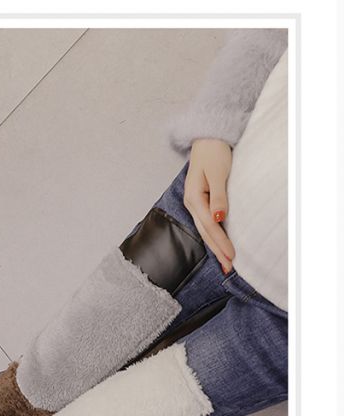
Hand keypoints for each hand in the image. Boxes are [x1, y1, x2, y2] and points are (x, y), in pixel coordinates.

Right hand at [184, 138, 235, 273]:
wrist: (207, 139)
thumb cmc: (213, 152)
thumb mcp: (218, 172)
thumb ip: (218, 196)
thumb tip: (218, 218)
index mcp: (194, 198)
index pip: (209, 226)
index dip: (220, 241)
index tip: (232, 255)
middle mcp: (191, 203)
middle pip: (205, 232)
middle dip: (217, 251)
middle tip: (229, 267)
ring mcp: (194, 204)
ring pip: (205, 230)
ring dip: (215, 247)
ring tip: (225, 262)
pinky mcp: (200, 202)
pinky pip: (206, 224)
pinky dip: (214, 236)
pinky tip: (218, 245)